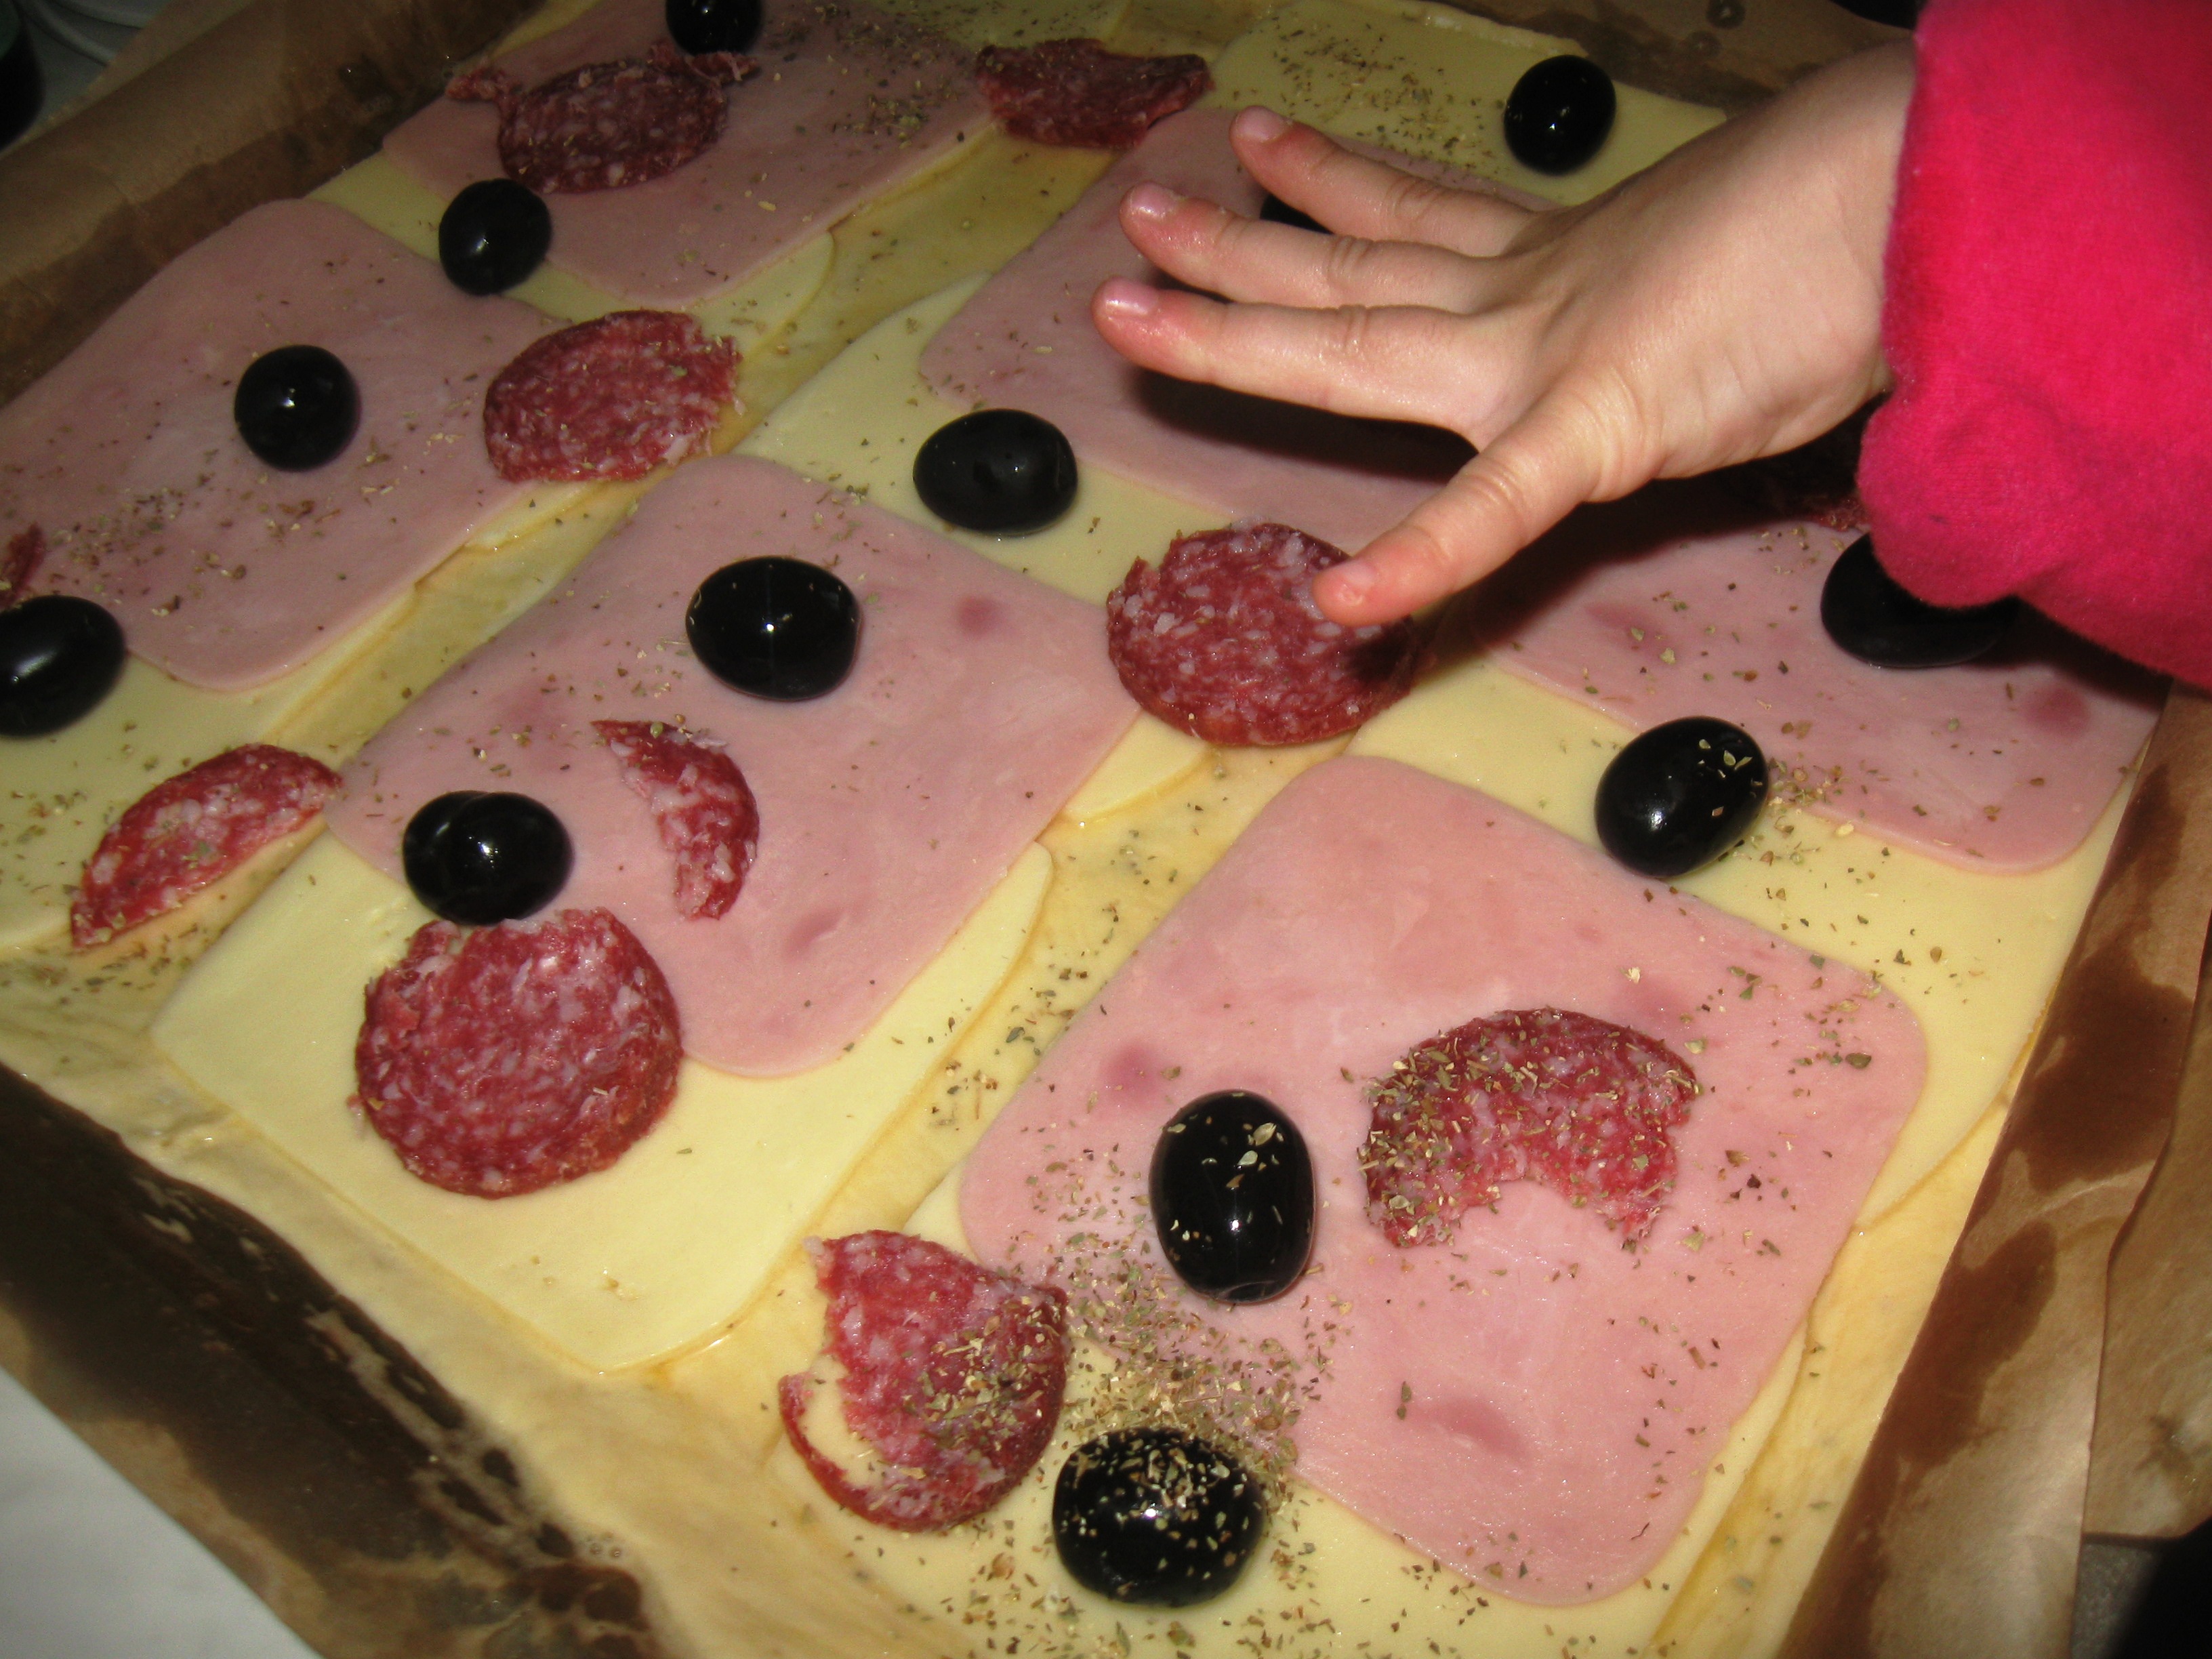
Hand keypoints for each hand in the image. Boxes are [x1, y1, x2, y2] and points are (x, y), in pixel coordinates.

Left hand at [1090, 44, 1915, 625]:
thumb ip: (1674, 329)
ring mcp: (1541, 362)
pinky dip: (1422, 562)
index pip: (1415, 222)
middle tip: (1138, 218)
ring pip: (1356, 338)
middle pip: (1347, 271)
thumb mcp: (1725, 283)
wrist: (1919, 196)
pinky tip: (1344, 606)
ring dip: (1234, 322)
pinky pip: (1495, 509)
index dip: (1329, 190)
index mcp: (1555, 266)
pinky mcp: (1597, 429)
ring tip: (1129, 292)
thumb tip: (1692, 349)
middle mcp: (1521, 301)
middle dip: (1235, 252)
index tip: (1262, 153)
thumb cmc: (1849, 237)